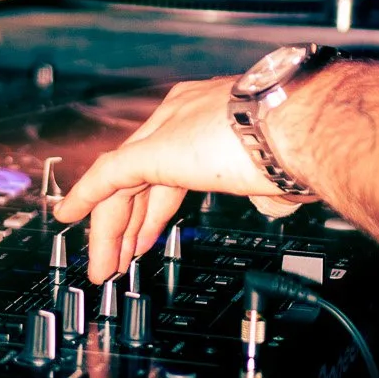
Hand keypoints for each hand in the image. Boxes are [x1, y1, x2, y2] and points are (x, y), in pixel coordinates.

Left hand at [54, 76, 301, 281]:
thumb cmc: (310, 143)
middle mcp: (185, 112)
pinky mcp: (156, 148)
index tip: (146, 231)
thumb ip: (265, 184)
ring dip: (109, 227)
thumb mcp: (281, 168)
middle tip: (119, 256)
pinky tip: (68, 218)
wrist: (310, 125)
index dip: (154, 203)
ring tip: (102, 265)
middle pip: (143, 174)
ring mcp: (169, 126)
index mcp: (215, 115)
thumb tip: (272, 201)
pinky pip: (109, 175)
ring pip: (122, 181)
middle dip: (129, 221)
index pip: (170, 163)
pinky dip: (86, 197)